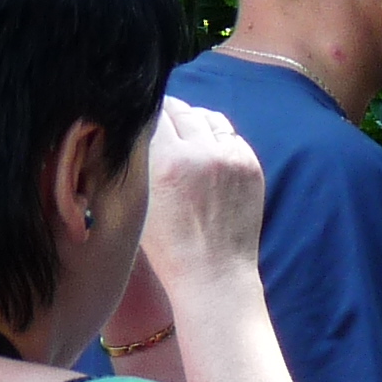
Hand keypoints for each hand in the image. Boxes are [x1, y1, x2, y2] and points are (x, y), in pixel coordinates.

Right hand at [135, 100, 269, 300]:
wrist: (213, 271)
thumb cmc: (166, 245)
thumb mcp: (137, 201)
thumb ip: (136, 163)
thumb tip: (131, 130)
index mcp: (166, 162)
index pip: (152, 115)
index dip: (142, 113)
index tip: (136, 115)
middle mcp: (201, 153)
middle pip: (180, 111)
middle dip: (166, 114)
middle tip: (156, 119)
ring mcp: (231, 156)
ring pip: (206, 117)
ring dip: (192, 120)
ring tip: (181, 132)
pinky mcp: (250, 163)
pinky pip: (228, 135)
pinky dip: (214, 137)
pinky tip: (204, 149)